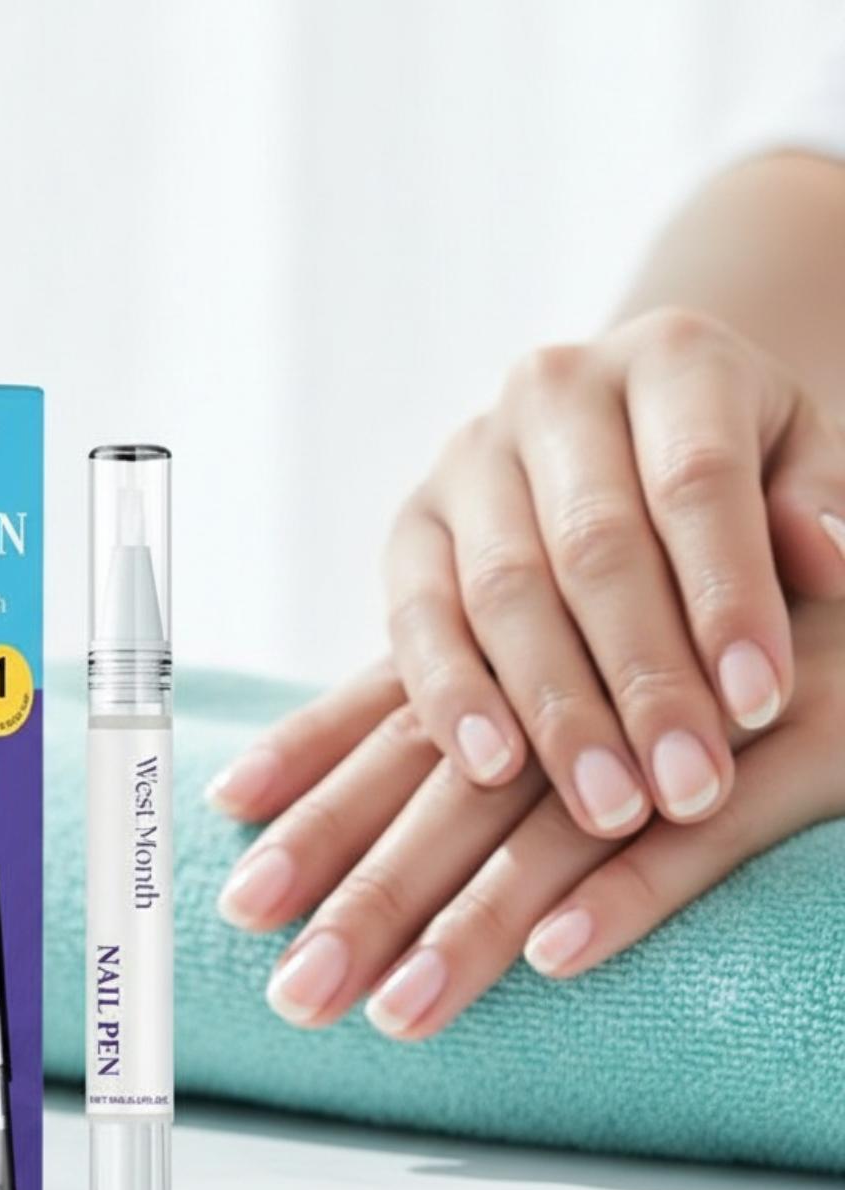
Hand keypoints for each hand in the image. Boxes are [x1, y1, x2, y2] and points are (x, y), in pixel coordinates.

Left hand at [210, 601, 844, 1038]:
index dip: (319, 808)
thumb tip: (253, 784)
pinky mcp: (816, 732)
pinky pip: (710, 824)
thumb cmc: (698, 584)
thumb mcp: (556, 625)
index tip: (244, 898)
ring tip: (402, 1006)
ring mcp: (698, 686)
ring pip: (561, 815)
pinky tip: (557, 955)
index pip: (398, 727)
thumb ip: (427, 688)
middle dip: (369, 891)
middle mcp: (590, 648)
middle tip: (296, 994)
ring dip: (478, 914)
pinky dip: (629, 889)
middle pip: (452, 781)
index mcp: (523, 614)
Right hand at [378, 308, 844, 837]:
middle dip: (644, 680)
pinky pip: (414, 619)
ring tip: (610, 808)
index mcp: (670, 357)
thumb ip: (816, 504)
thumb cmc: (734, 475)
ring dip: (557, 710)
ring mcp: (466, 458)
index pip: (697, 481)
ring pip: (501, 591)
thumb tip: (827, 564)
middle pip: (593, 546)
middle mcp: (553, 390)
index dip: (727, 596)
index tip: (762, 709)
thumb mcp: (799, 464)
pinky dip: (451, 696)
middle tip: (688, 791)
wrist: (621, 444)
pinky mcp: (409, 528)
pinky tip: (493, 769)